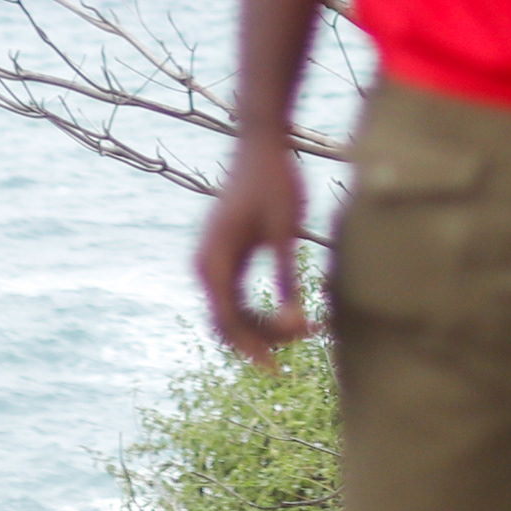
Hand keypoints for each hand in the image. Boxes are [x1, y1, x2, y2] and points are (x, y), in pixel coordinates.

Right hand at [197, 133, 314, 361]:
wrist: (260, 141)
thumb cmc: (275, 181)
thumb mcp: (286, 231)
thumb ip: (288, 277)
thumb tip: (296, 322)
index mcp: (215, 261)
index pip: (228, 321)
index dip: (254, 348)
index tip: (279, 369)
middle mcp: (206, 265)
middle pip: (227, 322)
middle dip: (261, 339)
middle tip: (303, 342)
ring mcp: (213, 260)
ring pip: (231, 312)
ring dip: (261, 326)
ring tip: (303, 330)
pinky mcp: (226, 255)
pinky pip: (236, 296)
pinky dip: (259, 310)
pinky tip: (291, 313)